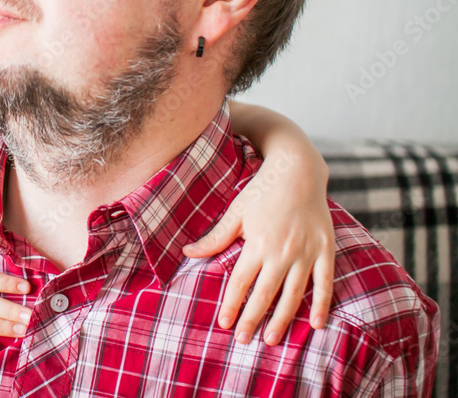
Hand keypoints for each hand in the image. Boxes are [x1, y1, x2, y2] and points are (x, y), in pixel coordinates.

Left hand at [182, 150, 334, 345]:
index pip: (240, 282)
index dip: (231, 304)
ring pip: (293, 294)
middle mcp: (282, 251)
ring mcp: (306, 252)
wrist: (298, 171)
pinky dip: (322, 304)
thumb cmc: (262, 191)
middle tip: (244, 340)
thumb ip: (215, 237)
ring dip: (283, 319)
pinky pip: (324, 283)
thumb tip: (187, 253)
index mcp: (257, 243)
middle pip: (265, 294)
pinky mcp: (325, 249)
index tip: (224, 324)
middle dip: (252, 319)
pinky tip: (316, 324)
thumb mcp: (236, 212)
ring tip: (272, 339)